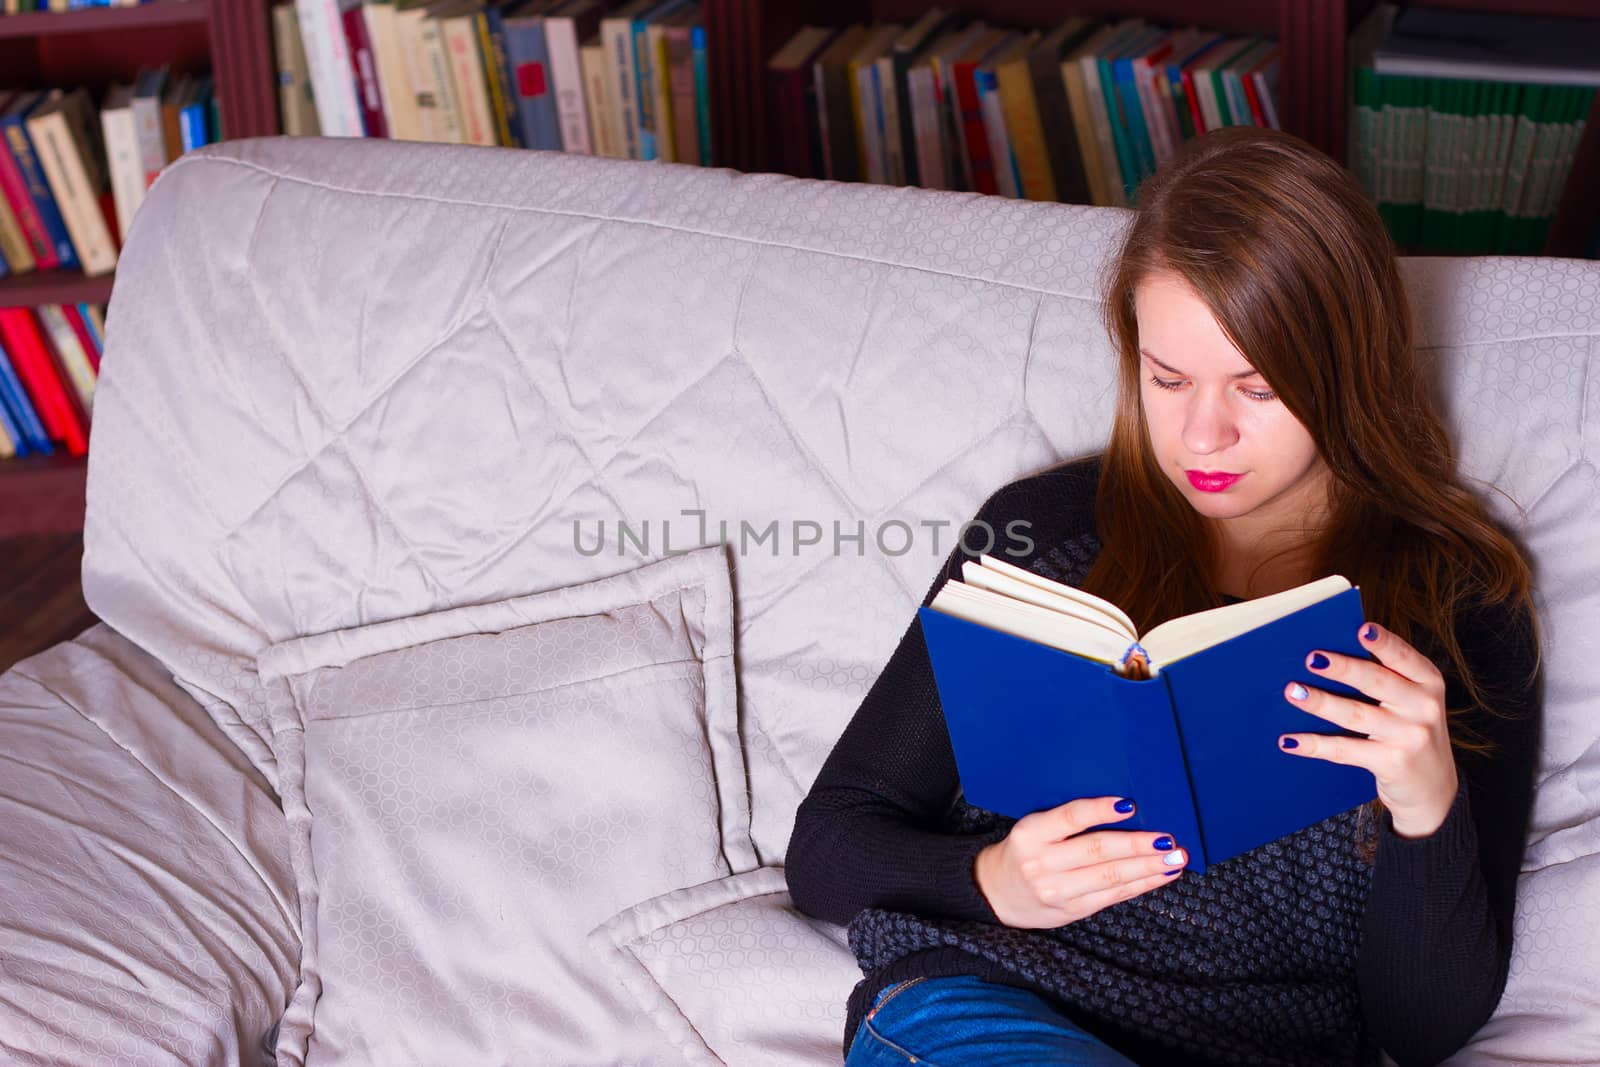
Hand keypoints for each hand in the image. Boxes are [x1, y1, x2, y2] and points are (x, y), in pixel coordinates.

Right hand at [974, 796, 1187, 929]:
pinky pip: (1112, 896)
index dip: (1100, 811)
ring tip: (1174, 858)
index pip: (1070, 817)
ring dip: (1147, 867)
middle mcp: (1041, 862)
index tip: (1131, 805)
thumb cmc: (1024, 852)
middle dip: (1138, 844)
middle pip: (1097, 851)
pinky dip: (1141, 885)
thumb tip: (1125, 808)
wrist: (996, 893)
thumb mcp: (1034, 829)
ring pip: (1110, 876)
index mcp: (1031, 833)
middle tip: (1168, 839)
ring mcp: (1057, 890)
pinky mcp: (1072, 910)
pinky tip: (1160, 875)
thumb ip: (1068, 821)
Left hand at [1281, 621, 1458, 837]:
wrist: (1435, 791)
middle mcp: (1424, 707)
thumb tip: (1328, 657)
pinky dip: (1314, 745)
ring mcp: (1410, 737)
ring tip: (1293, 691)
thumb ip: (1387, 680)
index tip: (1362, 629)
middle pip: (1377, 682)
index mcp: (1429, 683)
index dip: (1384, 643)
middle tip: (1311, 658)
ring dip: (1320, 702)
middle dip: (1343, 668)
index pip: (1405, 658)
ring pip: (1355, 715)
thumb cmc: (1411, 733)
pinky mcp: (1392, 763)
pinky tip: (1289, 740)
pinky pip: (1344, 750)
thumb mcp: (1413, 703)